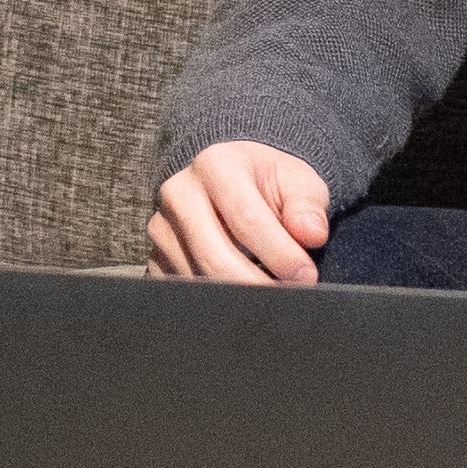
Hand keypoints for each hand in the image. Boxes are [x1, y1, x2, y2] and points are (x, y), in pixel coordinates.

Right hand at [147, 141, 330, 284]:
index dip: (279, 254)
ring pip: (200, 280)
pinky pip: (185, 293)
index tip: (306, 276)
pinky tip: (244, 297)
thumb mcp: (297, 179)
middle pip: (216, 257)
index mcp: (216, 164)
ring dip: (239, 296)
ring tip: (273, 294)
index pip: (246, 220)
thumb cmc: (269, 180)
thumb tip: (312, 235)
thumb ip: (307, 205)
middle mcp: (179, 194)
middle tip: (291, 297)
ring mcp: (162, 230)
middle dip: (258, 285)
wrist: (234, 177)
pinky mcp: (154, 260)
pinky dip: (217, 302)